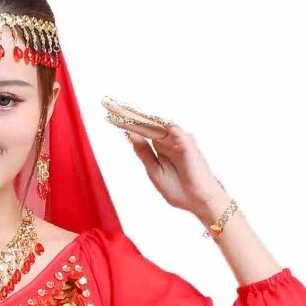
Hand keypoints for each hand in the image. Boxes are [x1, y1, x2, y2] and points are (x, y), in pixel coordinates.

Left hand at [101, 96, 229, 220]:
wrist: (196, 201)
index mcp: (160, 146)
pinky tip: (148, 119)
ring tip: (123, 109)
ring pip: (156, 124)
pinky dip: (161, 124)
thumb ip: (144, 151)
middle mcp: (168, 139)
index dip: (125, 123)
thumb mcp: (154, 169)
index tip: (108, 115)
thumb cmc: (177, 187)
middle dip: (128, 114)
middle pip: (145, 123)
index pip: (140, 131)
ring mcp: (178, 140)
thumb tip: (130, 135)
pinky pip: (173, 130)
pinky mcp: (187, 144)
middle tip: (109, 104)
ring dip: (140, 116)